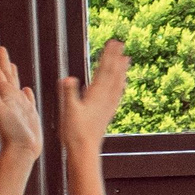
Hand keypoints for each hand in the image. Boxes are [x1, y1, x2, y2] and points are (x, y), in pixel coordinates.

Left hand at [0, 45, 42, 160]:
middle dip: (2, 62)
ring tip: (11, 64)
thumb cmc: (11, 133)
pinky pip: (27, 99)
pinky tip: (26, 89)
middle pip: (5, 75)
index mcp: (4, 95)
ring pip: (15, 85)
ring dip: (13, 74)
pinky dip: (26, 92)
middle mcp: (10, 98)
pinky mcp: (28, 114)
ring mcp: (19, 106)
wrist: (22, 150)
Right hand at [60, 38, 129, 153]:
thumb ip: (68, 93)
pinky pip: (116, 95)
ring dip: (121, 70)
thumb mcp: (68, 111)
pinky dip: (120, 86)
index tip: (113, 42)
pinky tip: (122, 84)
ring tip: (127, 59)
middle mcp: (105, 99)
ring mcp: (108, 106)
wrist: (84, 151)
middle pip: (112, 74)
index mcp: (96, 95)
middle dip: (116, 58)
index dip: (108, 55)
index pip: (103, 70)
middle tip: (121, 44)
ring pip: (117, 83)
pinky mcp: (107, 113)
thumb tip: (68, 78)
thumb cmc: (74, 132)